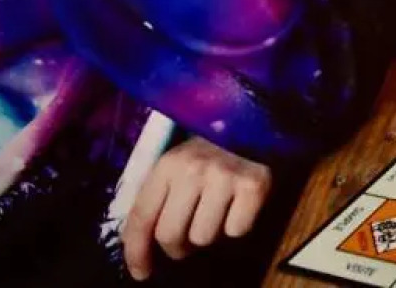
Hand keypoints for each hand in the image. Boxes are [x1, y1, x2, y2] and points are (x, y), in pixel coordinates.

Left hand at [122, 136, 271, 280]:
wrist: (258, 124)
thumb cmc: (211, 151)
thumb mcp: (178, 165)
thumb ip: (158, 197)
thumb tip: (143, 247)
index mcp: (168, 165)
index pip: (142, 217)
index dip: (137, 251)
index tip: (142, 272)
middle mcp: (193, 169)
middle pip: (170, 234)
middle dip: (176, 247)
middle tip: (186, 241)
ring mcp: (225, 177)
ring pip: (204, 237)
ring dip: (209, 234)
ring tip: (215, 216)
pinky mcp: (254, 185)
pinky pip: (237, 230)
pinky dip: (237, 225)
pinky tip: (238, 206)